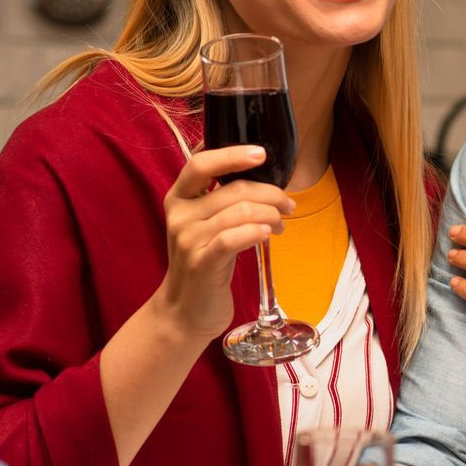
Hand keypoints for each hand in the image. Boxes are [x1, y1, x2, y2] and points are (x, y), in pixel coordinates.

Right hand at [150, 146, 291, 343]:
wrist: (186, 311)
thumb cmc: (205, 262)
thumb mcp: (206, 225)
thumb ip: (222, 199)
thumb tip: (261, 174)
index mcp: (178, 197)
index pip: (201, 163)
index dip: (233, 154)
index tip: (261, 153)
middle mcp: (180, 215)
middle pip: (234, 189)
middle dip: (270, 194)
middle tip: (287, 206)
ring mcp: (188, 239)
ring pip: (240, 212)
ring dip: (271, 215)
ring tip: (281, 224)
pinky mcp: (201, 263)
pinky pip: (234, 238)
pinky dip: (257, 232)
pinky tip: (268, 234)